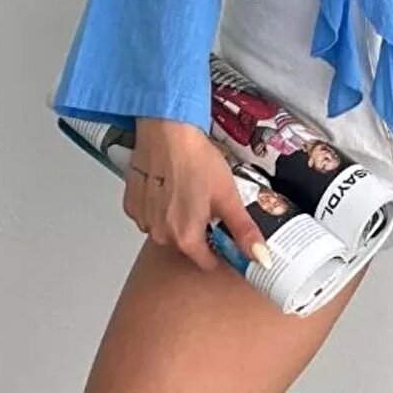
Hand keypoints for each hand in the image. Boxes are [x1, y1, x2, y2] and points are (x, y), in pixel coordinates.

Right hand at [125, 119, 272, 273]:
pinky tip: (168, 186)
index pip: (207, 263)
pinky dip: (159, 206)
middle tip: (207, 201)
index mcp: (185, 238)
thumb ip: (244, 231)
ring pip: (167, 230)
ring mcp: (142, 220)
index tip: (224, 233)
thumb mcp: (228, 196)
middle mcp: (160, 235)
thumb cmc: (196, 159)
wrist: (166, 129)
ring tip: (187, 190)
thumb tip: (261, 258)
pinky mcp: (131, 204)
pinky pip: (150, 216)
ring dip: (178, 218)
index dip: (220, 249)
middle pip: (187, 246)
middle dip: (199, 230)